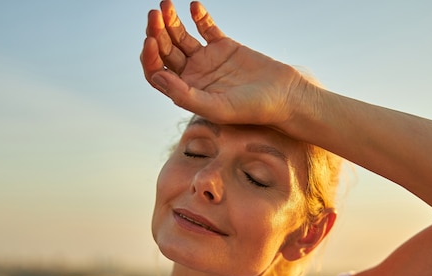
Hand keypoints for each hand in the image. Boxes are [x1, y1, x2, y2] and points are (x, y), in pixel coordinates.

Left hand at [141, 0, 302, 125]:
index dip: (149, 57)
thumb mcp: (216, 107)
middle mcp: (192, 75)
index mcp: (186, 91)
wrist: (282, 96)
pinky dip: (199, 16)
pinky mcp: (223, 45)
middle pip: (165, 50)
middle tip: (155, 14)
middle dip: (156, 32)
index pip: (156, 72)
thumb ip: (184, 95)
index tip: (151, 40)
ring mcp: (207, 59)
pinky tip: (195, 7)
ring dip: (171, 21)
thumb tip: (156, 76)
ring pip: (180, 36)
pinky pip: (206, 27)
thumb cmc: (250, 109)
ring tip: (166, 5)